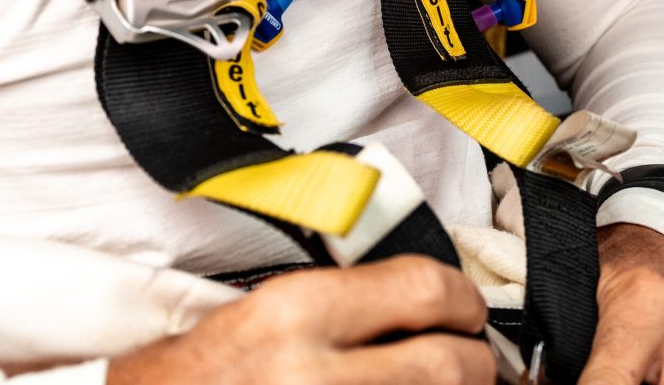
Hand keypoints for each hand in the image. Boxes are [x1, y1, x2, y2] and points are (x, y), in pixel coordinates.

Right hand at [108, 255, 493, 384]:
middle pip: (450, 364)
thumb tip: (423, 306)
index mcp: (295, 315)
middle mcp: (317, 376)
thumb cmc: (190, 381)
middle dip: (473, 364)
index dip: (462, 298)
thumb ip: (338, 309)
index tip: (465, 308)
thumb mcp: (257, 319)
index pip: (423, 288)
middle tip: (469, 362)